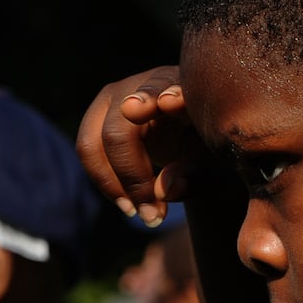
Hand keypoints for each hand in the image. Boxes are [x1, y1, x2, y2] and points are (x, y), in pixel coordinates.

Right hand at [75, 66, 206, 226]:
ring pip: (92, 141)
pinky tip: (129, 204)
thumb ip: (194, 176)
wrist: (195, 140)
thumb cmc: (210, 152)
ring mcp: (119, 95)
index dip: (156, 96)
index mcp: (184, 89)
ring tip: (140, 214)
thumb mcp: (215, 169)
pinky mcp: (102, 112)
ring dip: (112, 184)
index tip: (165, 104)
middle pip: (118, 130)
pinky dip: (105, 182)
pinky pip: (88, 149)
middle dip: (131, 178)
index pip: (165, 87)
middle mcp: (146, 85)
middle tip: (153, 216)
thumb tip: (161, 191)